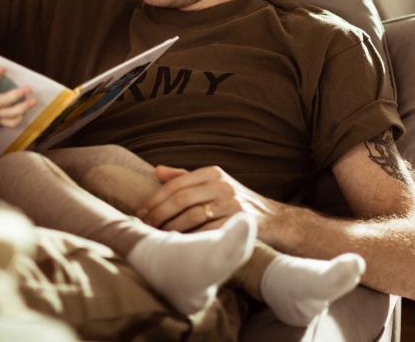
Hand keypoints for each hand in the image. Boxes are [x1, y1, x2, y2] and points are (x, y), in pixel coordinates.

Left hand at [136, 164, 279, 234]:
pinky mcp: (237, 223)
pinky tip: (178, 244)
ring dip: (171, 228)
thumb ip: (186, 177)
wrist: (273, 220)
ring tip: (158, 236)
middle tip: (145, 227)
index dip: (155, 199)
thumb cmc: (235, 202)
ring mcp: (231, 204)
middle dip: (159, 214)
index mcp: (213, 173)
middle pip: (181, 199)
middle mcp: (222, 185)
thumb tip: (157, 171)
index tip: (141, 212)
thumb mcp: (214, 184)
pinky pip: (206, 231)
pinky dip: (189, 238)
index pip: (177, 184)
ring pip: (191, 216)